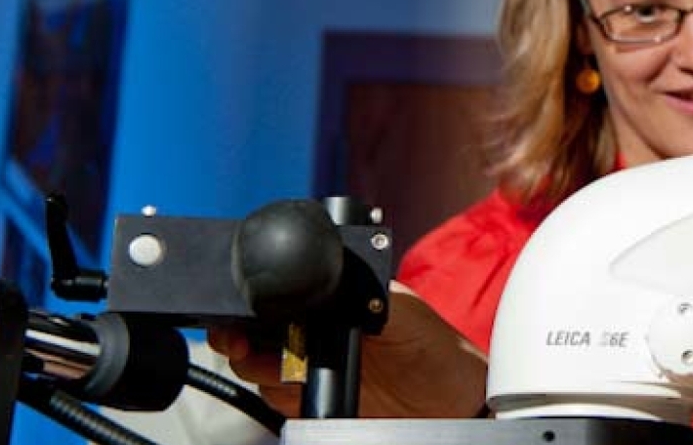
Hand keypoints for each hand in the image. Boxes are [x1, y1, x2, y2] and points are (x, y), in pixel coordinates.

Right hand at [207, 281, 488, 418]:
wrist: (454, 405)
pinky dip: (277, 395)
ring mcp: (310, 368)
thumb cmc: (439, 351)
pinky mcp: (310, 403)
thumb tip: (335, 286)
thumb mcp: (405, 311)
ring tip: (283, 368)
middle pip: (254, 328)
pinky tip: (297, 389)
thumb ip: (367, 296)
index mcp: (334, 299)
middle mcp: (315, 331)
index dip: (256, 299)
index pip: (282, 294)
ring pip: (255, 365)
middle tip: (242, 342)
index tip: (244, 308)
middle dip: (239, 333)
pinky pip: (275, 398)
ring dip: (256, 366)